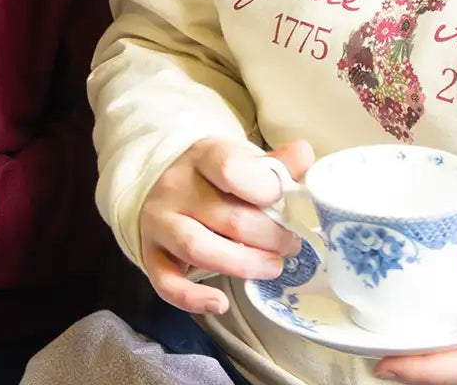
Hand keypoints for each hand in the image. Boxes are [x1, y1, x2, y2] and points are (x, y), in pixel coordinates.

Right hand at [139, 137, 314, 314]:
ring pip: (199, 249)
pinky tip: (220, 303)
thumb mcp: (244, 161)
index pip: (232, 169)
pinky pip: (166, 283)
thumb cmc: (216, 178)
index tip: (288, 204)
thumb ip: (276, 163)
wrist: (166, 187)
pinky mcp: (151, 255)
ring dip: (244, 265)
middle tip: (290, 244)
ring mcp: (159, 221)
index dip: (268, 191)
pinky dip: (192, 298)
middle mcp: (176, 186)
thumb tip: (305, 153)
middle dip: (270, 237)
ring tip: (273, 267)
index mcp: (203, 155)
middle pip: (228, 218)